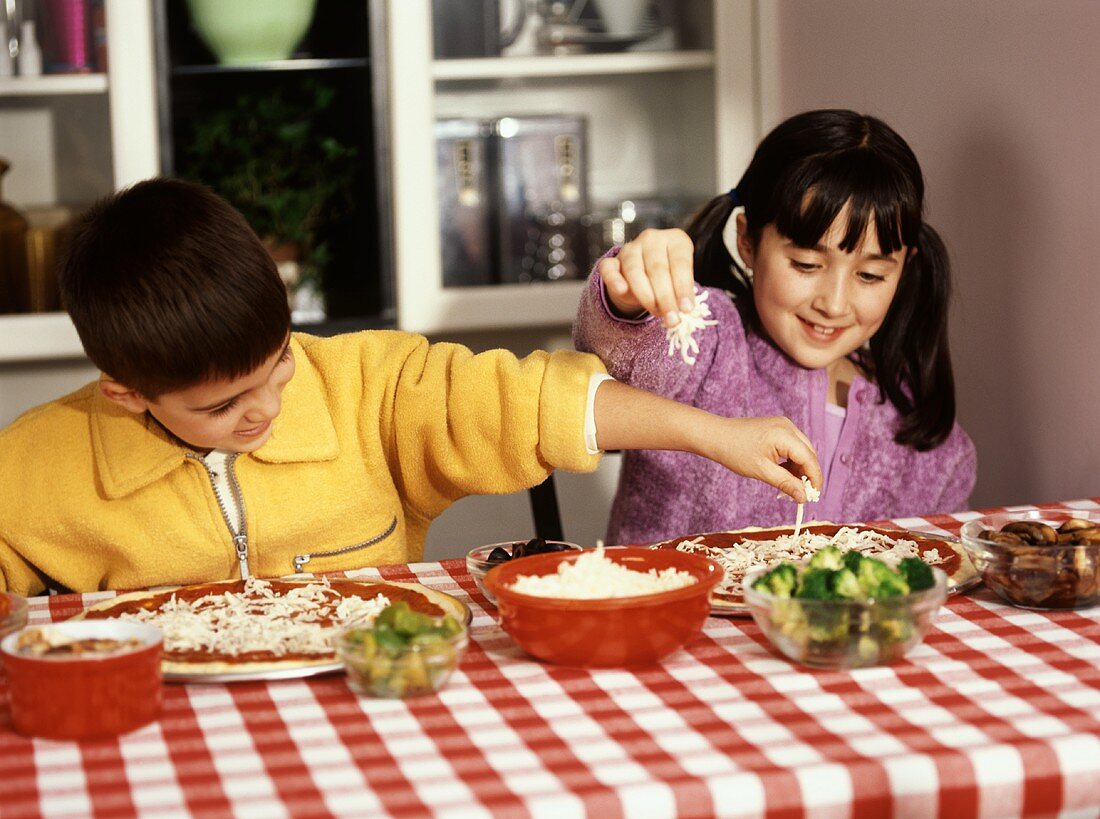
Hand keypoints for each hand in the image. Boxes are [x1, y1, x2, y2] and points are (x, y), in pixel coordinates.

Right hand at [599, 229, 696, 327]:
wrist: (645, 273)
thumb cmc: (669, 276)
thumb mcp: (680, 279)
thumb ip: (681, 291)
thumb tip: (684, 310)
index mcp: (675, 239)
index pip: (681, 263)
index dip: (683, 287)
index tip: (687, 309)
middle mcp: (652, 239)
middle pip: (658, 269)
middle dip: (666, 297)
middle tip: (672, 319)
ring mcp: (630, 249)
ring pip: (635, 271)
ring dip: (646, 296)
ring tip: (657, 314)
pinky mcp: (611, 261)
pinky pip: (609, 269)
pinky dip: (614, 279)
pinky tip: (621, 290)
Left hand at [700, 416, 822, 503]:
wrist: (716, 436)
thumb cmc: (735, 452)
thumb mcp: (762, 471)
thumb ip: (786, 484)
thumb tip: (804, 498)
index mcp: (784, 435)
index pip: (809, 459)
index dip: (814, 479)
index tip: (813, 497)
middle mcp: (788, 426)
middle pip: (809, 453)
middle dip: (808, 474)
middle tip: (802, 494)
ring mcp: (783, 425)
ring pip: (802, 450)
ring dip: (800, 468)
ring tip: (790, 486)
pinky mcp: (778, 428)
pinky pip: (793, 446)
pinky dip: (792, 460)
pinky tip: (784, 474)